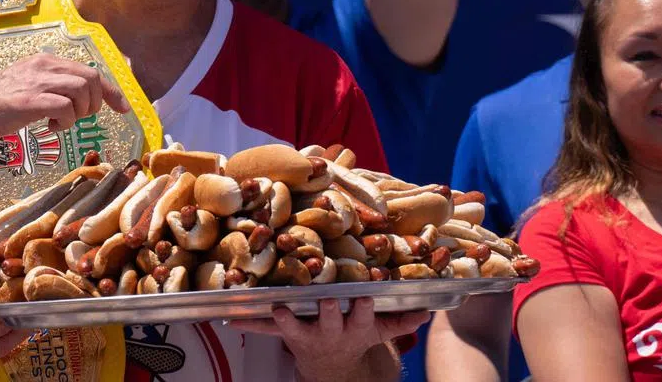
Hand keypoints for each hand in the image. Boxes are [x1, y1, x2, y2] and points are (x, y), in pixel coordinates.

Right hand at [0, 52, 130, 140]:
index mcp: (46, 61)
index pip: (90, 71)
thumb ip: (51, 84)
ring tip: (63, 122)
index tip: (122, 108)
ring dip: (80, 112)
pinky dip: (66, 121)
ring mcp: (37, 82)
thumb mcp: (28, 83)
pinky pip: (65, 108)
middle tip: (83, 118)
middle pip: (92, 78)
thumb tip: (78, 97)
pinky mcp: (30, 100)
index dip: (111, 90)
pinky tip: (50, 127)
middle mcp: (45, 66)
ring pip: (82, 90)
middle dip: (97, 102)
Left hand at [230, 298, 428, 381]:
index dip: (364, 307)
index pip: (363, 315)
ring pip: (296, 326)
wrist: (330, 366)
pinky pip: (266, 328)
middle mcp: (331, 330)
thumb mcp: (378, 331)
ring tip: (278, 310)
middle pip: (331, 320)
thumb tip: (428, 310)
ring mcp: (306, 333)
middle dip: (330, 311)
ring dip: (288, 319)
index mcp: (355, 326)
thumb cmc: (354, 335)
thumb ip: (401, 320)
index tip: (367, 294)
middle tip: (328, 300)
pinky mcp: (285, 333)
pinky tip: (233, 319)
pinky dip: (250, 323)